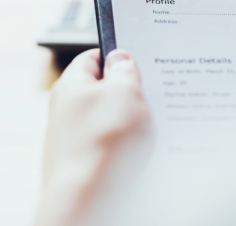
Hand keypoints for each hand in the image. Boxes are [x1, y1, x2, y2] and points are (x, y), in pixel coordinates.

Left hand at [36, 49, 150, 225]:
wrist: (89, 194)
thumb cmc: (103, 139)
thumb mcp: (124, 91)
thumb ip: (124, 70)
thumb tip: (120, 58)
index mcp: (71, 86)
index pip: (93, 58)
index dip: (118, 55)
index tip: (141, 58)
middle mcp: (68, 110)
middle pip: (105, 89)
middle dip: (131, 89)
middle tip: (152, 92)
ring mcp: (77, 136)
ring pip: (113, 117)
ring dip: (134, 118)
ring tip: (150, 123)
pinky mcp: (88, 158)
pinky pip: (115, 142)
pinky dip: (130, 141)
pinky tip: (143, 146)